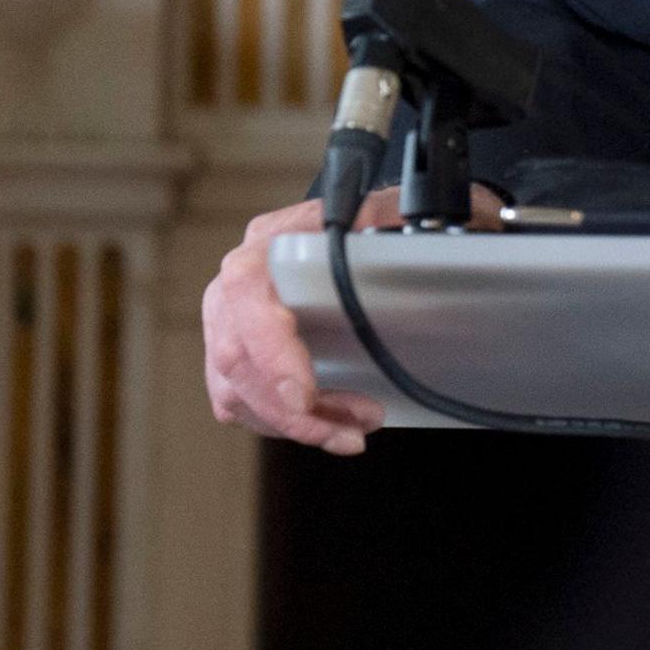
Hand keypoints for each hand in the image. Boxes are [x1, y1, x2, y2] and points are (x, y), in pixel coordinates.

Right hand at [200, 194, 391, 453]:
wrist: (347, 229)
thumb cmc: (367, 226)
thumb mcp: (387, 216)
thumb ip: (398, 227)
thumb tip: (422, 244)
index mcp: (267, 243)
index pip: (248, 291)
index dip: (270, 349)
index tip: (305, 396)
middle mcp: (234, 285)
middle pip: (237, 358)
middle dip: (292, 411)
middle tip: (352, 432)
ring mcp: (227, 322)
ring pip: (236, 390)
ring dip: (295, 425)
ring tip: (351, 433)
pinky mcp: (234, 356)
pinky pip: (241, 403)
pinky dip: (285, 425)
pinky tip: (327, 428)